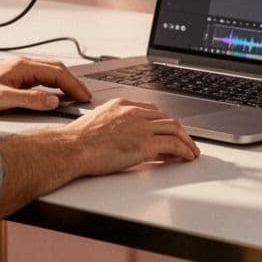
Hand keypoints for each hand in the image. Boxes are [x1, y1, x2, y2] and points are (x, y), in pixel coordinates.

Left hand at [0, 57, 92, 113]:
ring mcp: (20, 71)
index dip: (74, 86)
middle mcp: (24, 65)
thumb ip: (29, 100)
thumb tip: (53, 101)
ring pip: (51, 73)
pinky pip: (42, 78)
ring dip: (65, 83)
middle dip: (74, 83)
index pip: (58, 73)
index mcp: (23, 67)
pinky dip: (55, 85)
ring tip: (76, 97)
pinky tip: (56, 95)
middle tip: (85, 97)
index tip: (84, 98)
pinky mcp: (16, 78)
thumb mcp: (3, 99)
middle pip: (58, 70)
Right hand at [63, 98, 199, 174]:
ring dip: (186, 140)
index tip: (167, 132)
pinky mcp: (145, 143)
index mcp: (121, 105)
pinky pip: (174, 144)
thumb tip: (120, 140)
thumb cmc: (76, 141)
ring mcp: (141, 126)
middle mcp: (134, 112)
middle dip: (178, 130)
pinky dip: (184, 150)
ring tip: (191, 151)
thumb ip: (113, 127)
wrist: (71, 148)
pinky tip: (187, 156)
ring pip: (175, 128)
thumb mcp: (96, 124)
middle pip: (166, 118)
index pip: (151, 110)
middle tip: (184, 142)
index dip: (162, 123)